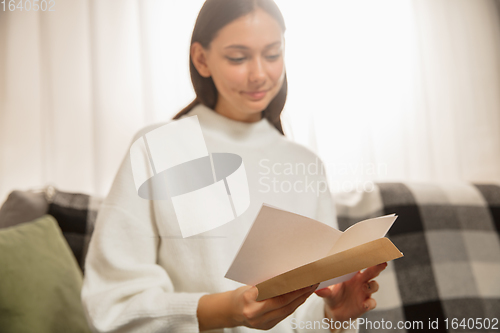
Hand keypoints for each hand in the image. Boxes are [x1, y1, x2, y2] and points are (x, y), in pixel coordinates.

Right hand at [197, 283, 319, 330]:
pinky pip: (284, 315)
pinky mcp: (267, 327)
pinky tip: (301, 297)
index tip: (301, 276)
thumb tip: (288, 273)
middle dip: (299, 291)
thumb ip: (267, 282)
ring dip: (300, 299)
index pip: (273, 290)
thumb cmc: (241, 294)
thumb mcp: (250, 284)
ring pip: (287, 310)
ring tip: (310, 288)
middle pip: (283, 302)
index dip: (289, 284)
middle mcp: (254, 313)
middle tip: (311, 281)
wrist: (230, 311)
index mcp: (248, 298)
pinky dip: (294, 305)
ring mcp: (261, 323)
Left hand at [314, 263, 386, 323]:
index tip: (369, 250)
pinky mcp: (366, 304)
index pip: (359, 262)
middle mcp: (360, 280)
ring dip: (373, 285)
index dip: (364, 257)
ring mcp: (364, 292)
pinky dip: (370, 303)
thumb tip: (316, 289)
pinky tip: (365, 304)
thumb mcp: (327, 292)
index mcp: (351, 273)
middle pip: (372, 271)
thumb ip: (324, 291)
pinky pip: (372, 302)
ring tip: (366, 286)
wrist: (335, 311)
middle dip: (378, 266)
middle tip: (382, 262)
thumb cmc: (332, 295)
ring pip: (374, 285)